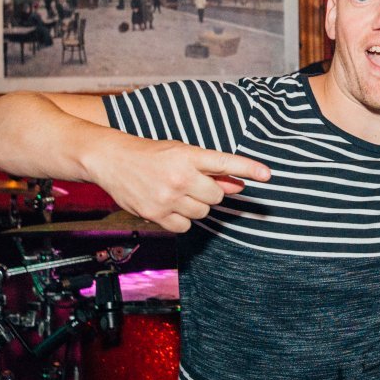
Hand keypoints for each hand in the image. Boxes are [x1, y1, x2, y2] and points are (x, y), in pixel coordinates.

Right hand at [84, 135, 270, 232]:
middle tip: (193, 184)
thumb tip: (239, 185)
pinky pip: (185, 226)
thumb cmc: (151, 155)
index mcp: (188, 155)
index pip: (225, 162)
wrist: (112, 159)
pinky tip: (169, 206)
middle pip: (216, 196)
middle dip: (210, 192)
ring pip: (203, 212)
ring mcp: (167, 196)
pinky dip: (182, 219)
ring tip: (178, 193)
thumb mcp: (182, 153)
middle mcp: (180, 176)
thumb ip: (211, 170)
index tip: (267, 174)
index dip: (248, 168)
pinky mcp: (155, 213)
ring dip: (196, 206)